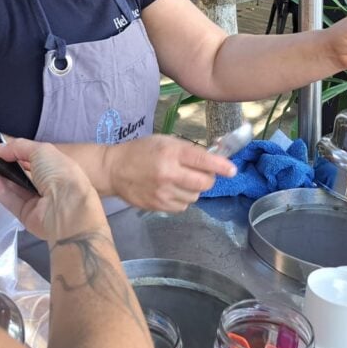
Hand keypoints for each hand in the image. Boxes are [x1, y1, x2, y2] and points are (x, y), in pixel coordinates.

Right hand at [0, 137, 107, 243]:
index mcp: (57, 167)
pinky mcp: (27, 216)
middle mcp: (49, 184)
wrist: (68, 210)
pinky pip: (11, 201)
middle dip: (5, 167)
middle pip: (23, 174)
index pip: (35, 159)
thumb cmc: (59, 174)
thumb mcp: (41, 150)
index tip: (0, 150)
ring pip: (14, 188)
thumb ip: (19, 147)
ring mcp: (38, 201)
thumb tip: (1, 148)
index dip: (18, 153)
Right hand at [105, 135, 237, 211]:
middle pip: (204, 183)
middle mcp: (168, 173)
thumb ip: (188, 149)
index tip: (232, 170)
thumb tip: (215, 156)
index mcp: (171, 152)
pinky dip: (182, 199)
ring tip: (181, 180)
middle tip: (202, 173)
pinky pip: (183, 206)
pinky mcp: (158, 206)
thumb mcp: (165, 141)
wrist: (114, 169)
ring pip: (195, 196)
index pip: (203, 160)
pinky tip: (172, 190)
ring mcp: (163, 192)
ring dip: (194, 189)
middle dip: (209, 178)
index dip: (221, 166)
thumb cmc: (142, 151)